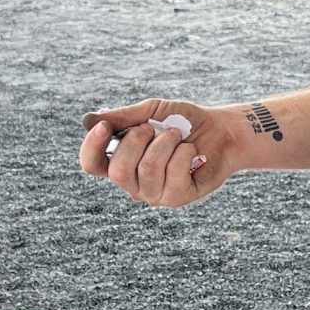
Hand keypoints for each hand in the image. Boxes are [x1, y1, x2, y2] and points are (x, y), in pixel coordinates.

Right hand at [79, 100, 239, 208]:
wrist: (221, 130)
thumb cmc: (183, 121)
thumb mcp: (152, 111)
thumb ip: (124, 117)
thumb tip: (87, 120)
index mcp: (120, 161)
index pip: (92, 164)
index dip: (92, 146)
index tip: (105, 126)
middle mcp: (133, 183)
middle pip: (118, 171)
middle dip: (137, 141)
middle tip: (154, 127)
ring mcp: (154, 194)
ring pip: (147, 170)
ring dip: (165, 143)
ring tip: (177, 135)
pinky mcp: (177, 198)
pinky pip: (173, 175)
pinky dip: (184, 153)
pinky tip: (192, 152)